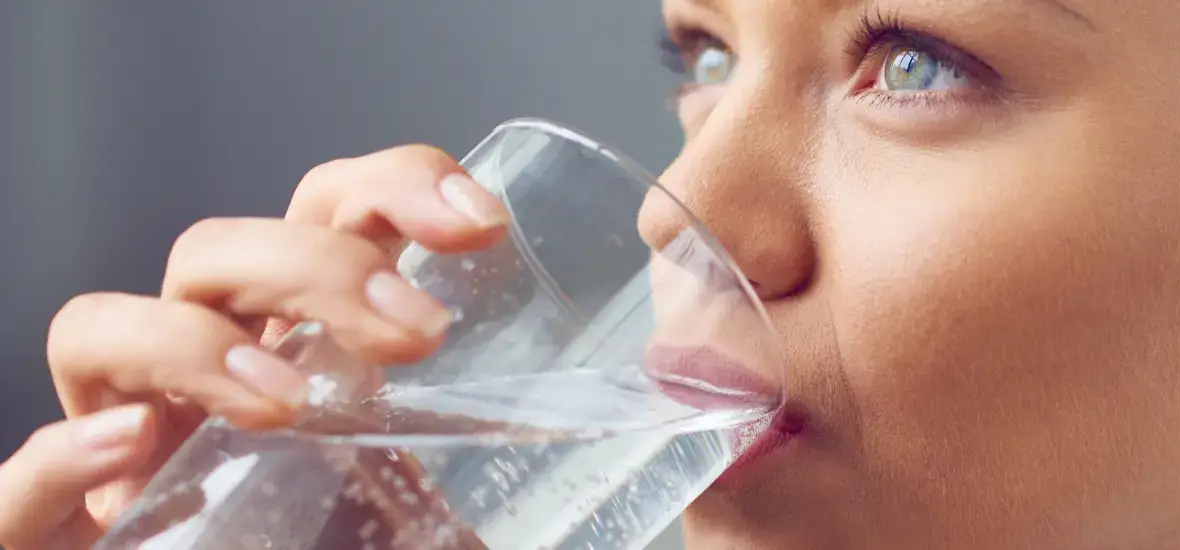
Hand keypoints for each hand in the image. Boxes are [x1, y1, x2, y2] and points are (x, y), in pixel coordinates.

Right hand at [0, 144, 510, 549]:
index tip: (483, 222)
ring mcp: (115, 433)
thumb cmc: (336, 542)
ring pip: (105, 328)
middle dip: (318, 265)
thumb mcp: (421, 506)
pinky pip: (25, 483)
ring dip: (195, 346)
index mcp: (296, 335)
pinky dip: (66, 455)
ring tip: (285, 401)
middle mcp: (197, 363)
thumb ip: (478, 488)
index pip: (329, 212)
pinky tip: (131, 444)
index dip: (395, 188)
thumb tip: (580, 470)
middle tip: (419, 331)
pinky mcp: (49, 523)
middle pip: (224, 253)